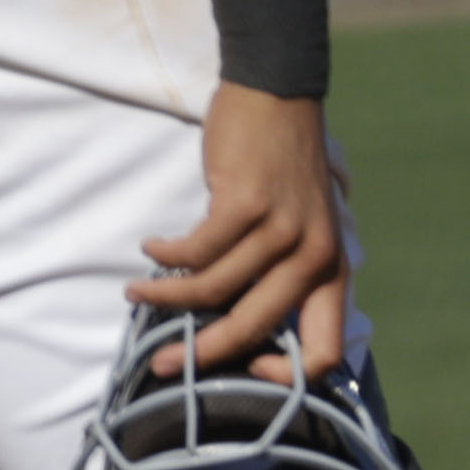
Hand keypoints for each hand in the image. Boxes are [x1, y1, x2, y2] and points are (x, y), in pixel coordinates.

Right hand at [131, 85, 348, 378]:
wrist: (279, 93)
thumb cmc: (283, 165)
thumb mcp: (302, 226)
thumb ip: (284, 272)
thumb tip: (239, 326)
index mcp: (331, 270)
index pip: (326, 350)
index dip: (286, 376)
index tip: (244, 371)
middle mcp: (314, 256)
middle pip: (256, 327)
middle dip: (203, 353)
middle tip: (163, 364)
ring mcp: (282, 229)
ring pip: (213, 288)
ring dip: (165, 296)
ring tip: (137, 291)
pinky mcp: (246, 203)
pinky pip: (195, 250)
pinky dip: (166, 255)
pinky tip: (152, 249)